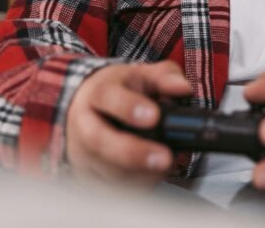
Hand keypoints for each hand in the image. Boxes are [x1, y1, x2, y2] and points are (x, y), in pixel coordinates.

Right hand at [65, 60, 190, 187]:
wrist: (85, 107)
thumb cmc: (118, 91)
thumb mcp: (141, 76)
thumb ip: (165, 78)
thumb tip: (182, 89)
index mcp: (97, 92)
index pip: (108, 97)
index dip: (129, 108)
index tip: (154, 116)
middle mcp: (83, 123)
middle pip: (100, 140)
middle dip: (134, 152)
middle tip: (164, 158)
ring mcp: (82, 152)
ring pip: (106, 169)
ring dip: (140, 174)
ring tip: (165, 167)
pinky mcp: (86, 175)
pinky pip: (109, 188)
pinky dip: (135, 186)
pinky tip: (152, 176)